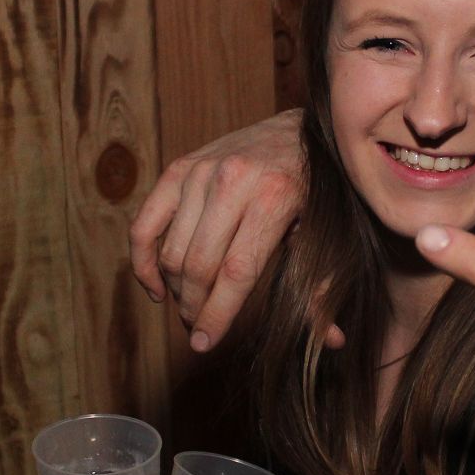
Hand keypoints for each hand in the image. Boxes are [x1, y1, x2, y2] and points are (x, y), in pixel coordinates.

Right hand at [128, 110, 318, 350]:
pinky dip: (143, 260)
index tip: (204, 344)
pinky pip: (145, 223)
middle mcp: (234, 181)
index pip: (235, 272)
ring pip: (173, 250)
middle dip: (195, 307)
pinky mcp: (180, 167)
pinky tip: (156, 286)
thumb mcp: (325, 235)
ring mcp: (201, 171)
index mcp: (274, 199)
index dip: (217, 314)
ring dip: (175, 290)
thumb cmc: (317, 191)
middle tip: (200, 326)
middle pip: (199, 265)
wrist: (302, 130)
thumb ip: (320, 288)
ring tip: (189, 306)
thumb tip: (331, 342)